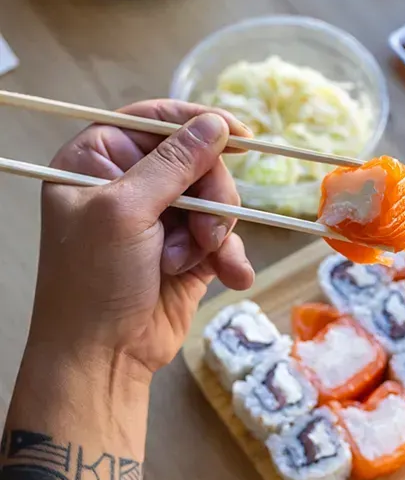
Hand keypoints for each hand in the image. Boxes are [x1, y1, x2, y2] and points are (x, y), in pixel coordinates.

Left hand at [27, 100, 254, 378]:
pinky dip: (230, 256)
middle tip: (206, 229)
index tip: (238, 133)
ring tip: (194, 260)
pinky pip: (225, 238)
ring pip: (217, 200)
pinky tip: (232, 277)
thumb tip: (216, 124)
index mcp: (96, 160)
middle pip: (196, 160)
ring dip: (215, 232)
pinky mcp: (189, 252)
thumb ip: (173, 164)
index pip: (153, 120)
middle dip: (209, 195)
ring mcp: (161, 219)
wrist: (101, 358)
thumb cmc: (92, 282)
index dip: (196, 123)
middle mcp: (129, 184)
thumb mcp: (125, 212)